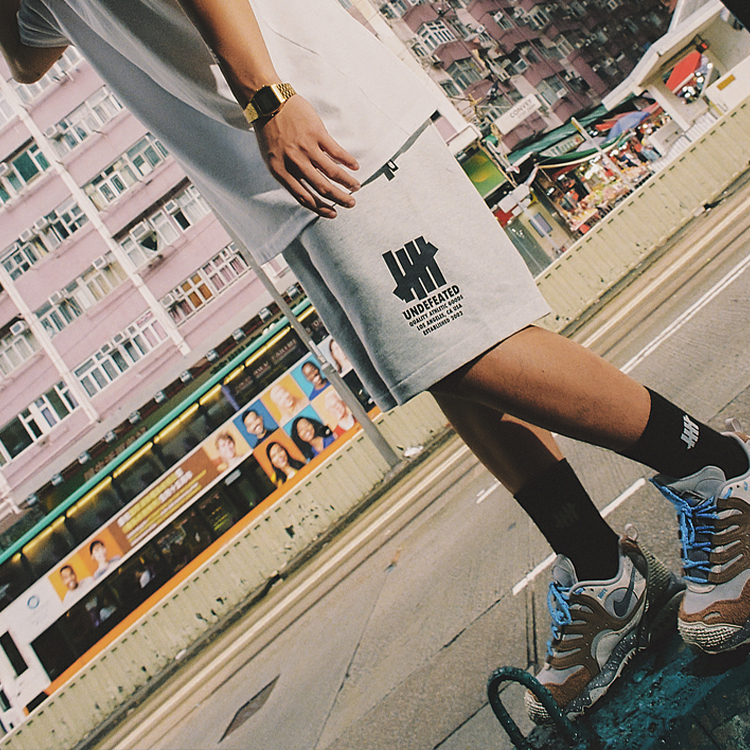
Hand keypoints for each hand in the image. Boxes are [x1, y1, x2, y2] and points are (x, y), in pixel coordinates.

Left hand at [254, 95, 359, 217]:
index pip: (304, 198)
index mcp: (281, 172)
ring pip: (332, 172)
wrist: (268, 102)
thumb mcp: (273, 159)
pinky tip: (354, 166)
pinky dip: (347, 161)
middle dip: (339, 198)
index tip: (333, 213)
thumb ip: (289, 175)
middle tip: (350, 203)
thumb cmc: (269, 131)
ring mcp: (307, 148)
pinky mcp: (317, 133)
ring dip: (347, 182)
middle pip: (322, 187)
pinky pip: (336, 152)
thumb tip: (308, 189)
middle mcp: (295, 163)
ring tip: (356, 186)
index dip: (321, 208)